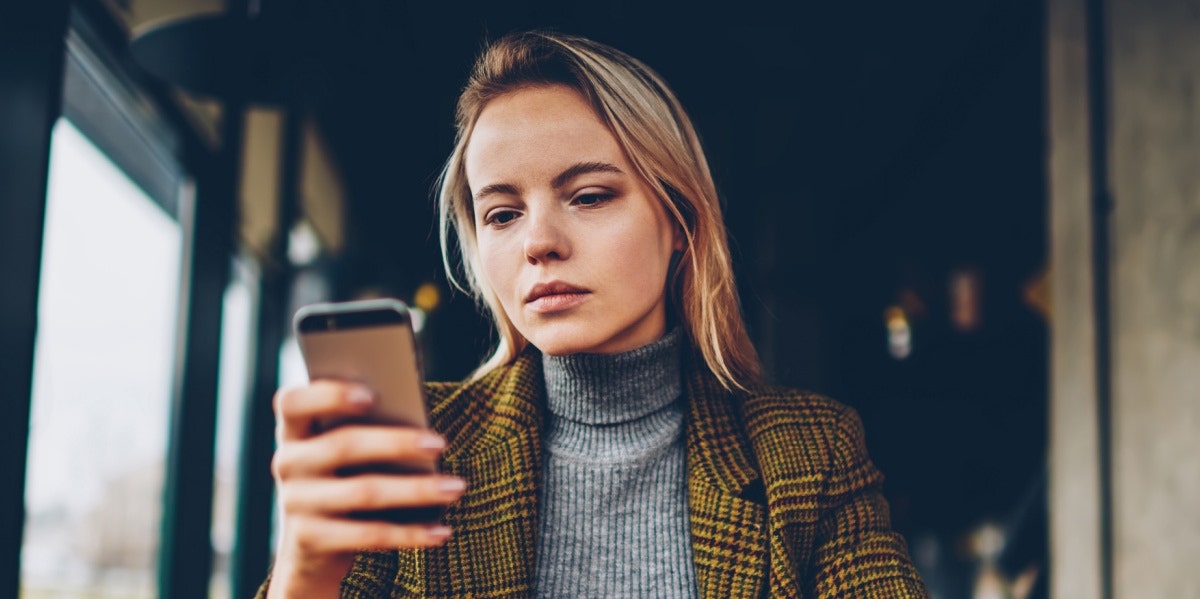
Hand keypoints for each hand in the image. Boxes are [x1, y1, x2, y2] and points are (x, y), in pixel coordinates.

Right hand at [266, 380, 464, 598]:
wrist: (312, 549)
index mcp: (295, 430)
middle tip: (440, 444)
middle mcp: (288, 463)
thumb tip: (418, 422)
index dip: (328, 395)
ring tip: (456, 487)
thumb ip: (367, 429)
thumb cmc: (345, 479)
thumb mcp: (346, 453)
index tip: (371, 395)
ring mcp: (296, 503)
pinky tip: (442, 531)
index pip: (293, 402)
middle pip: (343, 445)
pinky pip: (369, 535)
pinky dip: (410, 533)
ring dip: (416, 490)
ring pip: (364, 492)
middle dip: (396, 443)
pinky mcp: (311, 540)